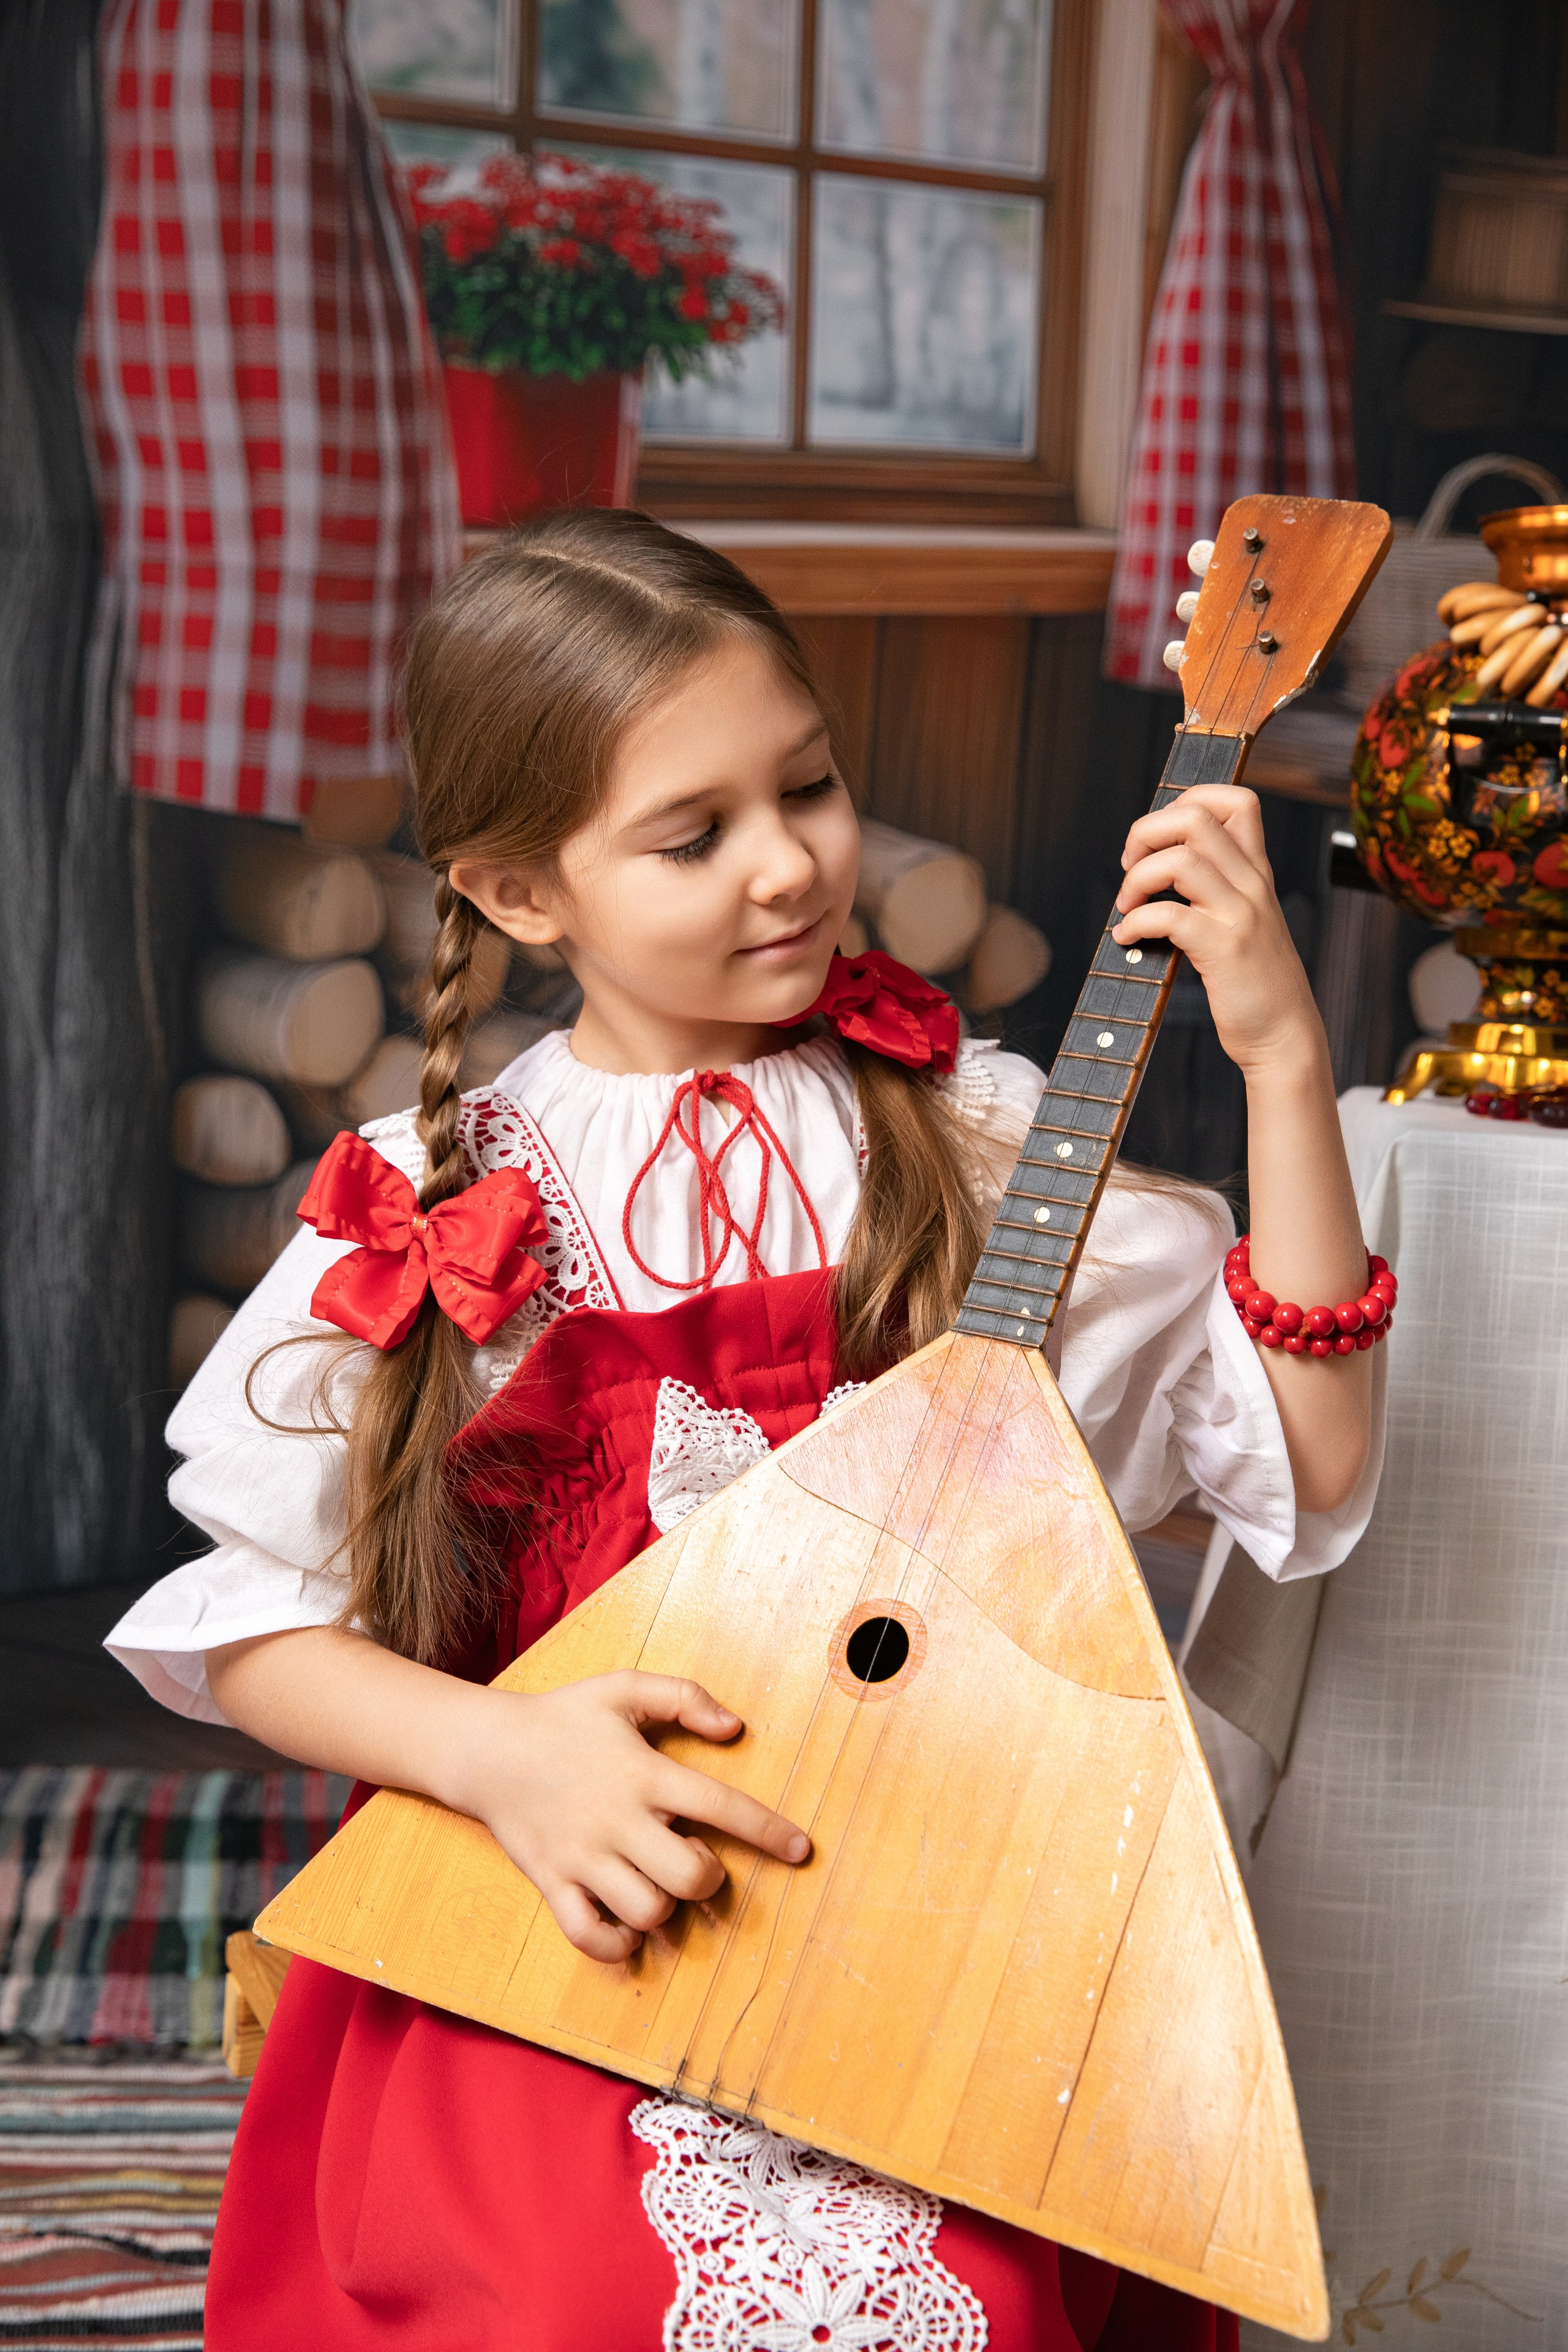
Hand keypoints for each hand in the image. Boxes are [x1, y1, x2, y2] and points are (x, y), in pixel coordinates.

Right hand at [445, 1670, 810, 1963]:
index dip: (767, 1831)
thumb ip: (684, 1697)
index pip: (720, 1806)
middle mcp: (616, 1820)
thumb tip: (735, 1727)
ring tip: (658, 1882)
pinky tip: (627, 1926)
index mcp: (642, 1773)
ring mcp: (583, 1856)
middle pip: (689, 1875)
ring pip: (647, 1910)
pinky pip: (588, 1936)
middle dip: (710, 1878)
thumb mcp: (623, 1687)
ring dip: (666, 1907)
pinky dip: (616, 1944)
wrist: (487, 1748)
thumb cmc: (564, 1717)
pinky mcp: (552, 1882)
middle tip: (699, 1860)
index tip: (801, 1849)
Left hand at [1112, 785, 1320, 1078]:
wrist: (1285, 1036)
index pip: (1236, 801)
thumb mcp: (1244, 921)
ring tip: (1128, 907)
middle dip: (1146, 832)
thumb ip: (1216, 889)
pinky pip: (1169, 914)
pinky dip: (1135, 921)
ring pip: (1180, 860)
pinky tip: (1128, 937)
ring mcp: (1240, 914)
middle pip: (1196, 817)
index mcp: (1256, 872)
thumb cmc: (1254, 983)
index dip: (1187, 801)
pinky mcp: (1224, 949)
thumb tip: (1156, 866)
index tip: (1159, 838)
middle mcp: (1251, 884)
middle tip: (1130, 867)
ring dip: (1137, 878)